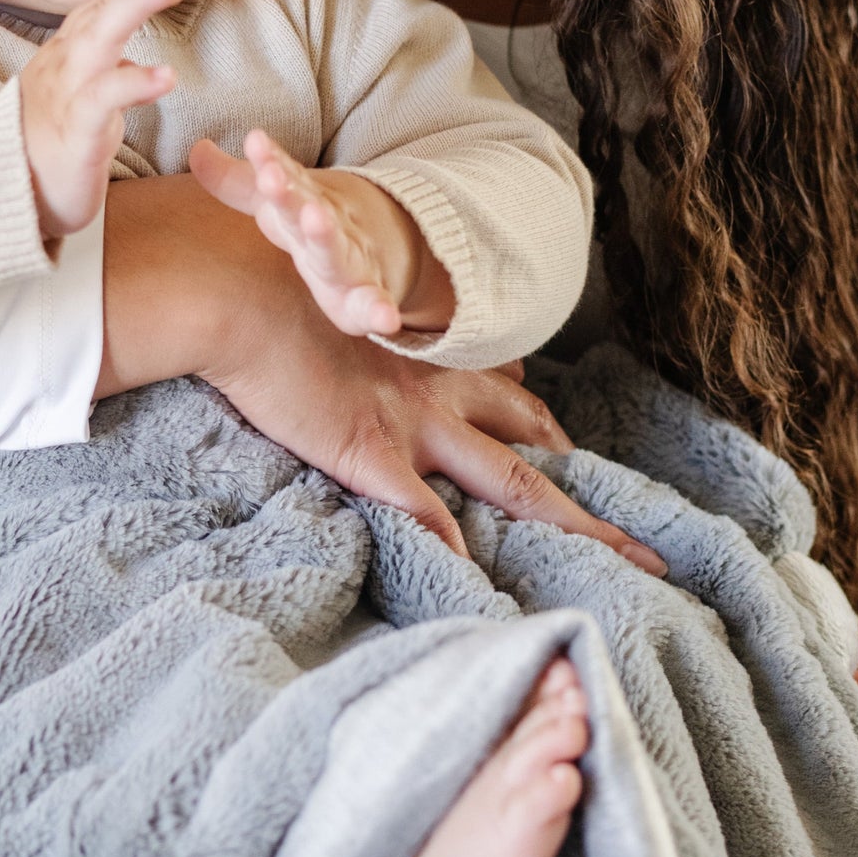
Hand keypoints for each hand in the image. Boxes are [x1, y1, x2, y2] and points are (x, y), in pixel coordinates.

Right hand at [18, 0, 190, 238]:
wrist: (1, 192)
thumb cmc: (49, 144)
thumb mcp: (82, 96)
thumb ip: (108, 68)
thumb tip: (136, 54)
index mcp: (69, 53)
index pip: (107, 5)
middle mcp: (66, 63)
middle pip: (104, 11)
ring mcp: (66, 94)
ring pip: (100, 40)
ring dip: (138, 6)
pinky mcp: (73, 132)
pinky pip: (101, 101)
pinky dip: (132, 83)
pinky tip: (166, 76)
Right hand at [99, 177, 666, 572]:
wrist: (232, 284)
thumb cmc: (267, 273)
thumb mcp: (314, 277)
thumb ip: (332, 287)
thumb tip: (321, 271)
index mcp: (426, 349)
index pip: (497, 383)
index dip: (530, 409)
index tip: (556, 438)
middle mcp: (436, 387)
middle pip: (528, 433)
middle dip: (576, 476)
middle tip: (623, 516)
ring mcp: (412, 423)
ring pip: (514, 482)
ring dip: (572, 521)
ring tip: (625, 561)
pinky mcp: (371, 454)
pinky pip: (426, 513)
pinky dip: (456, 550)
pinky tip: (484, 584)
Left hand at [187, 130, 454, 339]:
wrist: (386, 243)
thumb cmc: (312, 225)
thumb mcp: (276, 202)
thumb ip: (235, 181)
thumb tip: (197, 149)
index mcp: (302, 205)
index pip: (285, 180)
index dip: (269, 162)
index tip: (255, 141)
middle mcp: (327, 228)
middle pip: (306, 210)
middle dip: (290, 196)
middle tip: (271, 178)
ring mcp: (349, 261)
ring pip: (337, 250)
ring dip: (326, 236)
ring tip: (315, 221)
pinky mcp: (366, 298)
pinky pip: (373, 306)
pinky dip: (380, 311)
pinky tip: (385, 318)